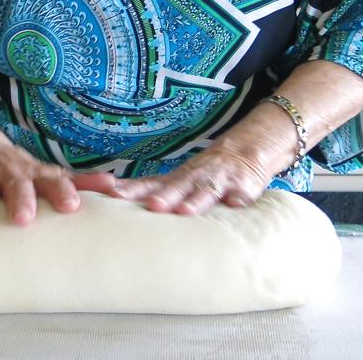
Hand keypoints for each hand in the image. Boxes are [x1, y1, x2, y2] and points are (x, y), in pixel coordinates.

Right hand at [0, 132, 117, 226]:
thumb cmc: (20, 169)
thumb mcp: (48, 174)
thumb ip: (80, 182)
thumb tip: (117, 188)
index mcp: (35, 174)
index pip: (53, 181)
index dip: (63, 192)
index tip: (73, 207)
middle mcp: (11, 171)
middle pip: (19, 183)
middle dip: (22, 199)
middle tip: (25, 218)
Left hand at [87, 102, 300, 214]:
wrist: (249, 150)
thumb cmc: (206, 174)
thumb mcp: (181, 180)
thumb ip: (155, 192)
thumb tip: (113, 200)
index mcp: (178, 179)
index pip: (151, 183)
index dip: (134, 189)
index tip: (114, 196)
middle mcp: (196, 177)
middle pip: (177, 186)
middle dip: (164, 197)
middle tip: (151, 206)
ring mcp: (220, 181)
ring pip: (206, 190)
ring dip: (195, 200)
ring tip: (184, 211)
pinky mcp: (244, 189)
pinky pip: (241, 196)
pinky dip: (238, 201)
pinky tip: (235, 207)